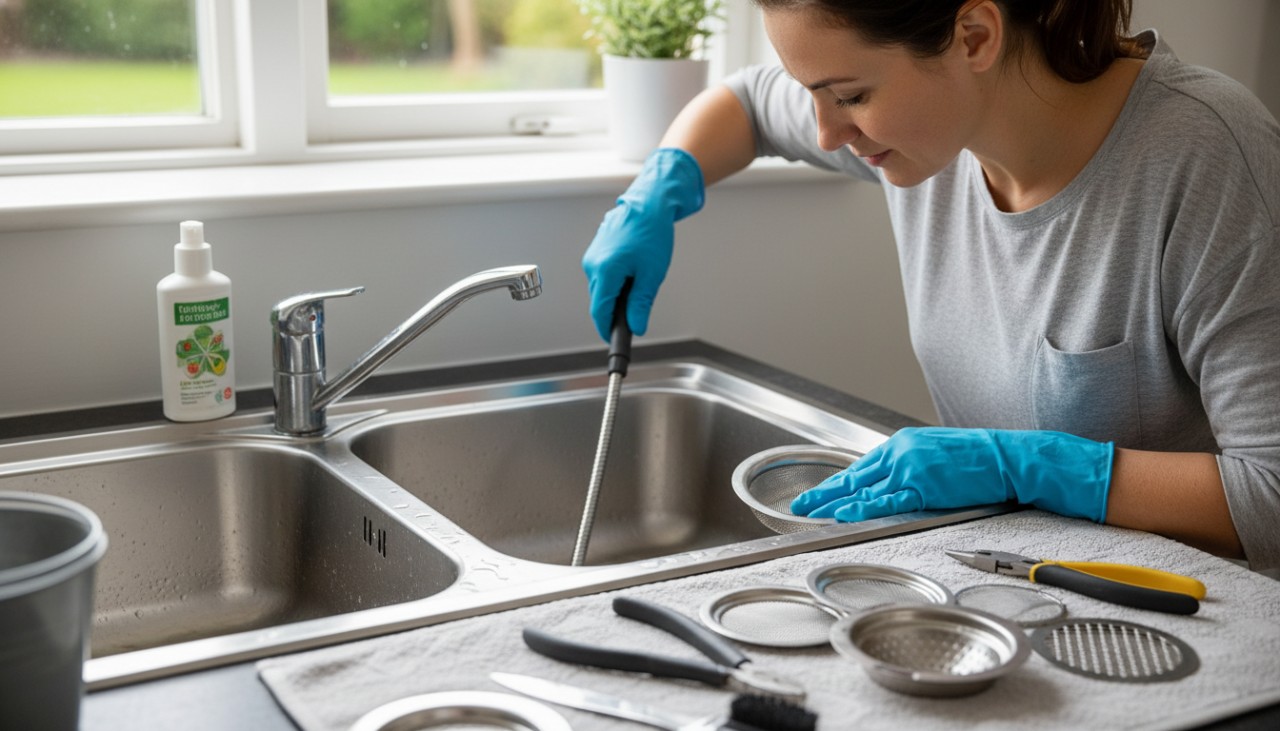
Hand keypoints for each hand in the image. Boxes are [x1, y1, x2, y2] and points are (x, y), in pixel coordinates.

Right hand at [582, 148, 704, 340]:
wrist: (649, 202)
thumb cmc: (652, 231)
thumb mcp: (652, 274)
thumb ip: (640, 304)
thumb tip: (636, 325)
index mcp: (605, 271)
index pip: (600, 312)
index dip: (607, 330)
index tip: (615, 340)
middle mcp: (592, 264)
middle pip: (600, 301)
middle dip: (616, 311)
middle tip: (637, 312)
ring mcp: (592, 256)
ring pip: (601, 288)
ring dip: (617, 294)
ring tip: (639, 281)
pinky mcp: (596, 251)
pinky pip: (602, 275)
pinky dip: (616, 280)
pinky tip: (632, 270)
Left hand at [791, 427, 1113, 522]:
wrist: (1007, 457)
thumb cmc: (977, 460)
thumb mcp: (934, 455)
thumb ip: (909, 466)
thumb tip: (890, 483)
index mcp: (902, 444)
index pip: (860, 467)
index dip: (836, 483)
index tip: (818, 494)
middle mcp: (900, 452)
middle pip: (854, 477)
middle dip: (824, 493)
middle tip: (800, 505)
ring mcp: (910, 468)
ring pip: (864, 490)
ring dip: (835, 504)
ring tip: (812, 514)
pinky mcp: (923, 486)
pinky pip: (887, 501)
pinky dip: (863, 508)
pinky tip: (844, 513)